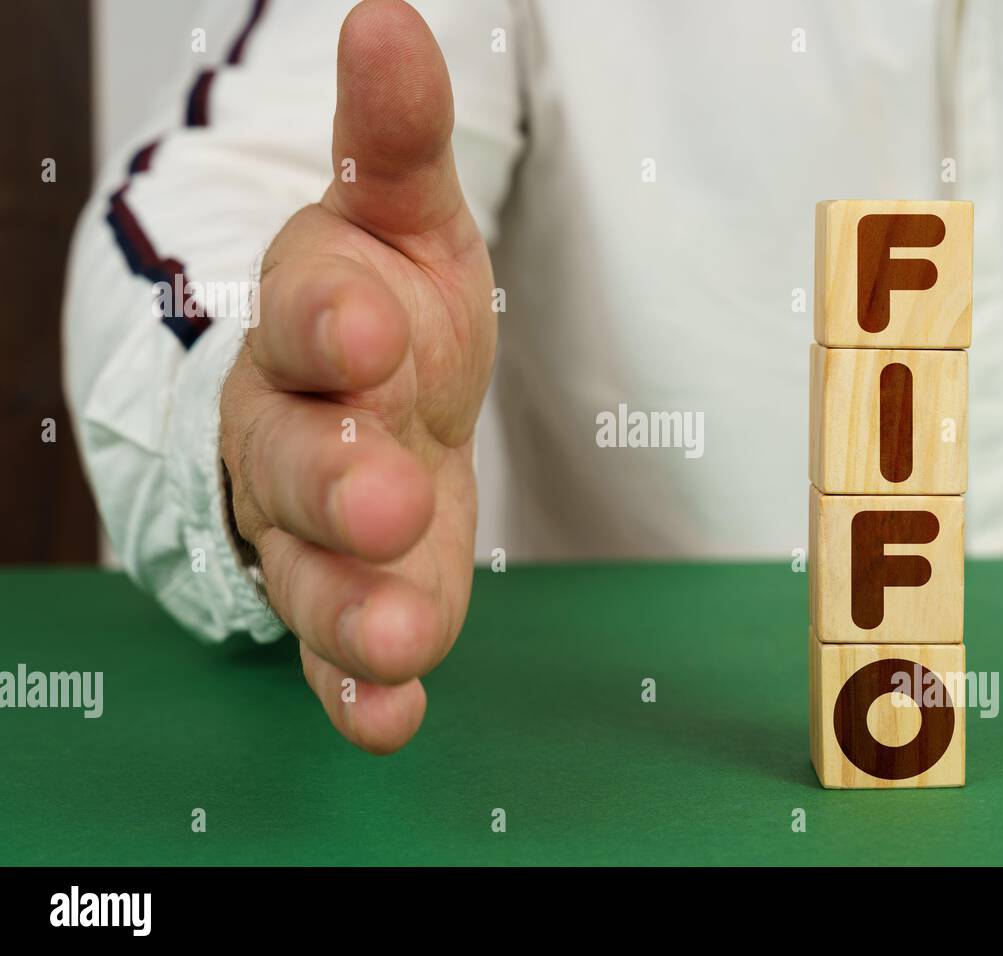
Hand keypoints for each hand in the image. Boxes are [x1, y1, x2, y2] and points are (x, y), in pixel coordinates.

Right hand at [218, 0, 494, 753]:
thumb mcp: (403, 214)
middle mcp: (302, 428)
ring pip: (312, 569)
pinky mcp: (352, 594)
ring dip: (352, 605)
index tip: (371, 322)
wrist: (370, 395)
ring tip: (400, 637)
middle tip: (389, 499)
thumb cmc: (391, 303)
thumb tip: (391, 20)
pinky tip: (391, 717)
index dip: (334, 318)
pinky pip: (338, 650)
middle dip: (340, 479)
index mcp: (320, 321)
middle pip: (299, 458)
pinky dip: (360, 686)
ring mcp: (320, 524)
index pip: (310, 313)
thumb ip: (395, 136)